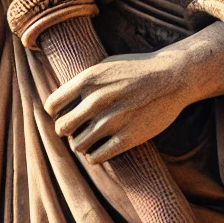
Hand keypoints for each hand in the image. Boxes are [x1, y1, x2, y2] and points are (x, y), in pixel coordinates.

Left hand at [44, 22, 223, 163]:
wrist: (170, 77)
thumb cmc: (135, 69)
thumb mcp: (104, 65)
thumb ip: (84, 80)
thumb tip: (64, 94)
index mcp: (87, 80)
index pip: (53, 103)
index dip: (53, 111)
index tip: (59, 113)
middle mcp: (96, 101)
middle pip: (62, 127)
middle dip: (64, 130)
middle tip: (72, 129)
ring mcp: (112, 121)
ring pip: (78, 145)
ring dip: (79, 144)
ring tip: (85, 140)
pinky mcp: (128, 138)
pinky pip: (98, 156)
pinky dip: (93, 156)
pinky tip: (97, 151)